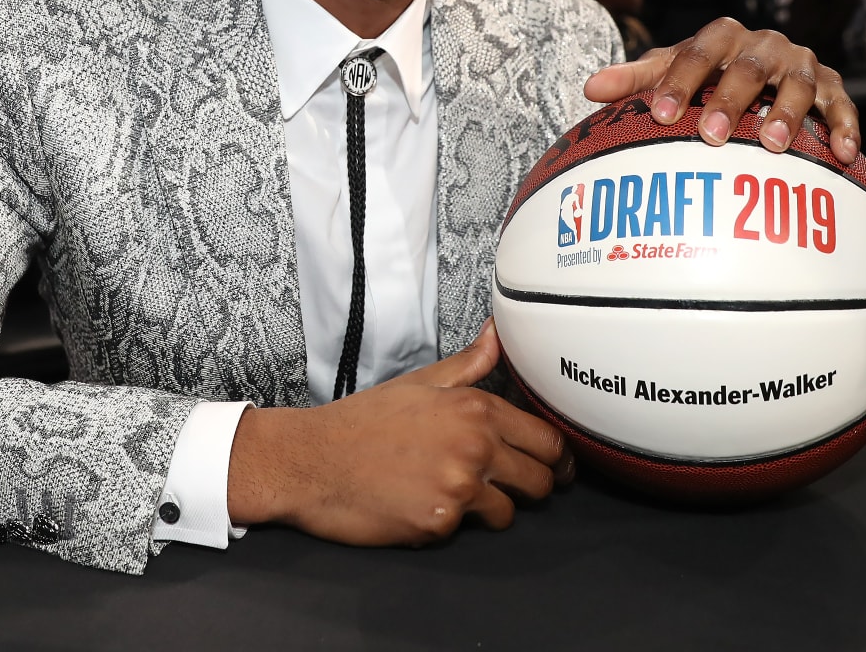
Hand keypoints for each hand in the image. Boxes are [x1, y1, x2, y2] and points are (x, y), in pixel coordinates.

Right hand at [225, 319, 571, 544]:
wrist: (310, 460)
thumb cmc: (361, 422)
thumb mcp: (418, 383)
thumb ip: (468, 364)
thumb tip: (497, 333)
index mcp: (474, 408)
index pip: (546, 438)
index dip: (554, 456)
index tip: (552, 465)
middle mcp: (475, 445)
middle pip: (540, 480)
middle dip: (531, 486)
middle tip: (510, 486)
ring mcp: (459, 486)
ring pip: (509, 512)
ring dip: (492, 509)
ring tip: (457, 495)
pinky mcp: (439, 522)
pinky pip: (467, 532)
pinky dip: (451, 524)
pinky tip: (424, 506)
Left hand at [583, 17, 860, 163]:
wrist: (764, 68)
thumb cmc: (709, 74)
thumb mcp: (673, 71)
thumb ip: (636, 80)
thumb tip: (589, 89)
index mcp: (722, 36)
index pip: (696, 54)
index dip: (678, 83)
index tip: (658, 115)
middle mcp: (765, 44)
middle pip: (748, 68)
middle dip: (730, 100)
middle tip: (711, 135)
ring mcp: (801, 64)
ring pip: (798, 84)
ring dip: (787, 113)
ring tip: (771, 145)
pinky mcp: (833, 86)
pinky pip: (842, 105)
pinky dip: (844, 127)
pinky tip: (842, 155)